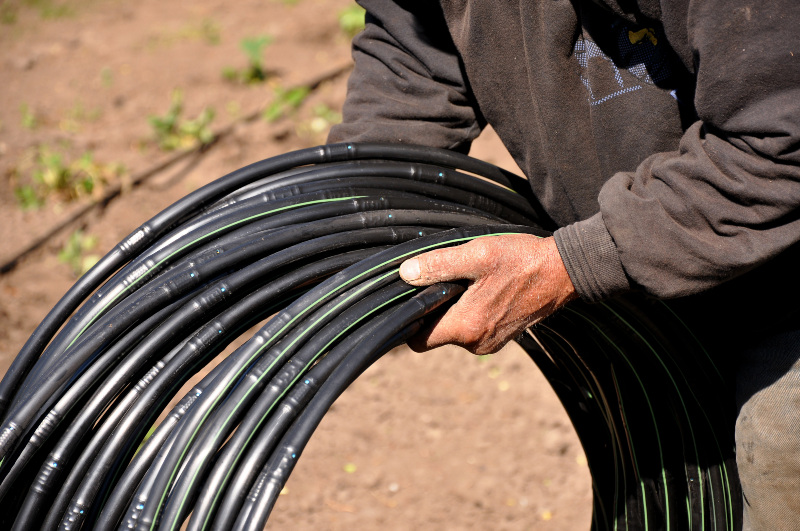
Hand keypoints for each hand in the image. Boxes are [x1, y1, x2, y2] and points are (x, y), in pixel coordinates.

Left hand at [399, 234, 576, 354]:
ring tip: (470, 281)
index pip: (419, 340)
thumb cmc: (521, 261)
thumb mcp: (477, 255)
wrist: (563, 272)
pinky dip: (471, 311)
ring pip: (455, 330)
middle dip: (435, 309)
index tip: (413, 298)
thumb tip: (406, 273)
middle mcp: (476, 343)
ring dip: (454, 309)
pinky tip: (484, 289)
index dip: (410, 320)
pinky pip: (473, 329)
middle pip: (436, 334)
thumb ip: (439, 265)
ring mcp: (491, 343)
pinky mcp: (502, 337)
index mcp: (466, 327)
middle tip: (447, 279)